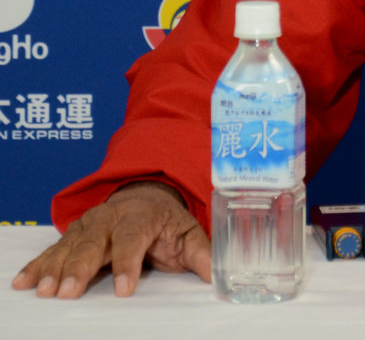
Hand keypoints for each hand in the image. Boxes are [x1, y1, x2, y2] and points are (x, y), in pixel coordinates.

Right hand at [10, 181, 210, 298]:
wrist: (147, 194)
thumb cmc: (166, 221)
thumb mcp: (188, 232)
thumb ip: (201, 254)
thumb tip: (216, 276)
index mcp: (144, 215)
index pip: (134, 238)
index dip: (128, 263)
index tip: (124, 288)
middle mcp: (113, 216)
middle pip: (95, 241)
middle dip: (82, 266)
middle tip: (70, 292)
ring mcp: (91, 224)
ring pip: (71, 245)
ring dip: (56, 268)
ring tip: (46, 291)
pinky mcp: (74, 234)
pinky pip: (53, 249)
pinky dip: (38, 265)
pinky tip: (24, 282)